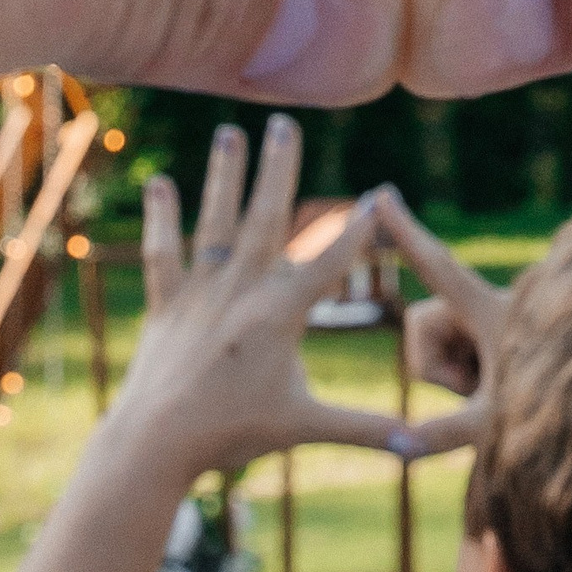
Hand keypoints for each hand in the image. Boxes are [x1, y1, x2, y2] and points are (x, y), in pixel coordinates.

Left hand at [111, 118, 411, 482]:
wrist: (155, 443)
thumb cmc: (233, 435)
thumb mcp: (305, 428)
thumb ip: (364, 429)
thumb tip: (416, 447)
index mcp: (281, 313)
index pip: (332, 261)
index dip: (359, 229)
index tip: (379, 195)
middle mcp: (242, 290)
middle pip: (267, 217)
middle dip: (279, 168)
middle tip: (284, 124)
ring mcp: (201, 293)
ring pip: (216, 222)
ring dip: (224, 175)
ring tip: (229, 131)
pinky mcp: (166, 304)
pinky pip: (163, 253)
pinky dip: (160, 219)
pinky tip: (159, 183)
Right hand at [371, 190, 507, 458]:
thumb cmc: (560, 406)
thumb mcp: (496, 421)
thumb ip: (444, 433)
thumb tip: (398, 448)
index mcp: (488, 307)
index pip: (434, 264)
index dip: (403, 232)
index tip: (378, 196)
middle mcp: (485, 304)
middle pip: (420, 326)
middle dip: (437, 370)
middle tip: (480, 394)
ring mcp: (489, 319)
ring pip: (434, 345)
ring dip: (455, 377)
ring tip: (498, 395)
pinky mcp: (495, 334)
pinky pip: (455, 353)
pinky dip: (468, 379)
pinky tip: (502, 392)